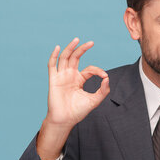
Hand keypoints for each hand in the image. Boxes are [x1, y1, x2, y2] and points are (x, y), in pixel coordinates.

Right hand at [37, 38, 109, 159]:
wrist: (65, 120)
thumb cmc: (78, 112)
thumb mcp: (94, 100)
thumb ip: (103, 90)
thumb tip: (107, 78)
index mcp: (79, 80)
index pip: (89, 69)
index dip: (97, 71)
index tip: (104, 76)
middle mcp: (70, 76)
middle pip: (75, 58)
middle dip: (82, 49)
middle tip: (91, 42)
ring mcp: (61, 76)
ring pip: (65, 58)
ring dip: (70, 48)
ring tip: (77, 39)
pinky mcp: (53, 80)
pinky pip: (52, 65)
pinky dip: (54, 56)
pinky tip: (58, 48)